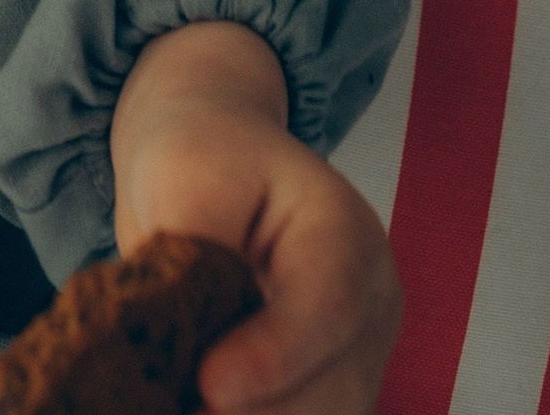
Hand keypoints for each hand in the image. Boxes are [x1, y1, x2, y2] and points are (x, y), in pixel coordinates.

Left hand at [108, 23, 400, 414]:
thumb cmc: (203, 159)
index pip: (329, 309)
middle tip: (181, 404)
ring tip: (184, 403)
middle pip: (332, 389)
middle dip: (255, 409)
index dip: (273, 359)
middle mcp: (368, 302)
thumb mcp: (183, 174)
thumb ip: (194, 253)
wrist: (213, 160)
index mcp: (343, 231)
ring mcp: (355, 354)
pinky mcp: (326, 389)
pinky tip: (195, 406)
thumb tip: (190, 346)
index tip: (209, 385)